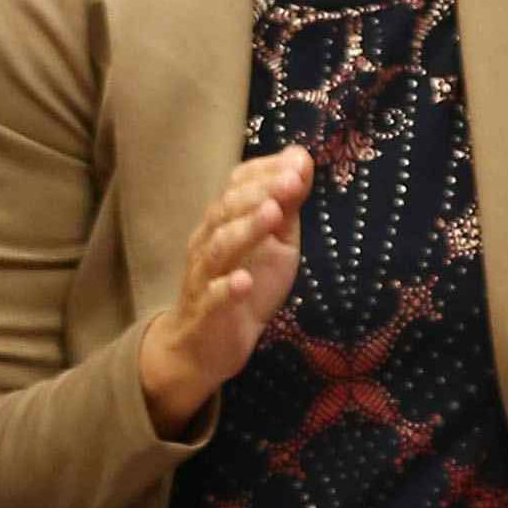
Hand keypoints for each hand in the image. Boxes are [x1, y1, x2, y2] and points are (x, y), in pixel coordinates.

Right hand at [138, 146, 310, 437]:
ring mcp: (204, 278)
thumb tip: (303, 160)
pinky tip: (244, 281)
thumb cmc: (246, 284)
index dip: (266, 172)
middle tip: (292, 180)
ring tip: (273, 213)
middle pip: (226, 211)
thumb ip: (287, 205)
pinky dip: (228, 288)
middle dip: (260, 193)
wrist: (204, 346)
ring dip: (246, 229)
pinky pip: (212, 298)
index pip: (237, 186)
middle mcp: (208, 243)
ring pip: (218, 248)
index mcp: (225, 222)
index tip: (300, 161)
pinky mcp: (205, 313)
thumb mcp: (276, 242)